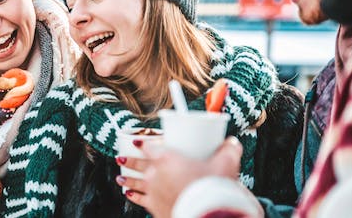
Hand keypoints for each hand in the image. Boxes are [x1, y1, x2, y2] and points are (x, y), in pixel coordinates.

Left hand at [126, 137, 242, 217]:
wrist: (206, 213)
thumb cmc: (213, 187)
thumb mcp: (226, 164)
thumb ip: (229, 150)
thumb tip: (232, 143)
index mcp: (167, 158)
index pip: (149, 146)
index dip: (142, 143)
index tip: (136, 141)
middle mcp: (155, 173)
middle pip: (137, 164)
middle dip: (128, 160)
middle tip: (121, 158)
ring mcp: (152, 191)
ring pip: (134, 182)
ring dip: (126, 178)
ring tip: (119, 176)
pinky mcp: (154, 207)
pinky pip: (139, 200)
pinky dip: (133, 196)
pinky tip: (129, 194)